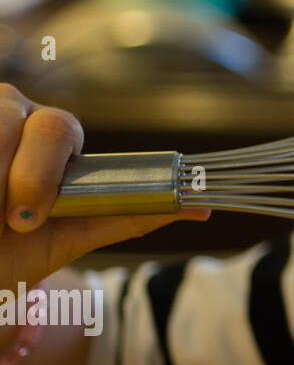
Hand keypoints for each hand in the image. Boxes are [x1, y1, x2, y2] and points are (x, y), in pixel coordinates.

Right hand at [0, 83, 210, 292]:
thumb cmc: (14, 251)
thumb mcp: (68, 237)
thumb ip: (127, 216)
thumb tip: (202, 208)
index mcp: (52, 135)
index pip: (57, 127)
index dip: (40, 172)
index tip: (27, 219)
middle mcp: (15, 113)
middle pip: (20, 118)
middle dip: (17, 177)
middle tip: (5, 222)